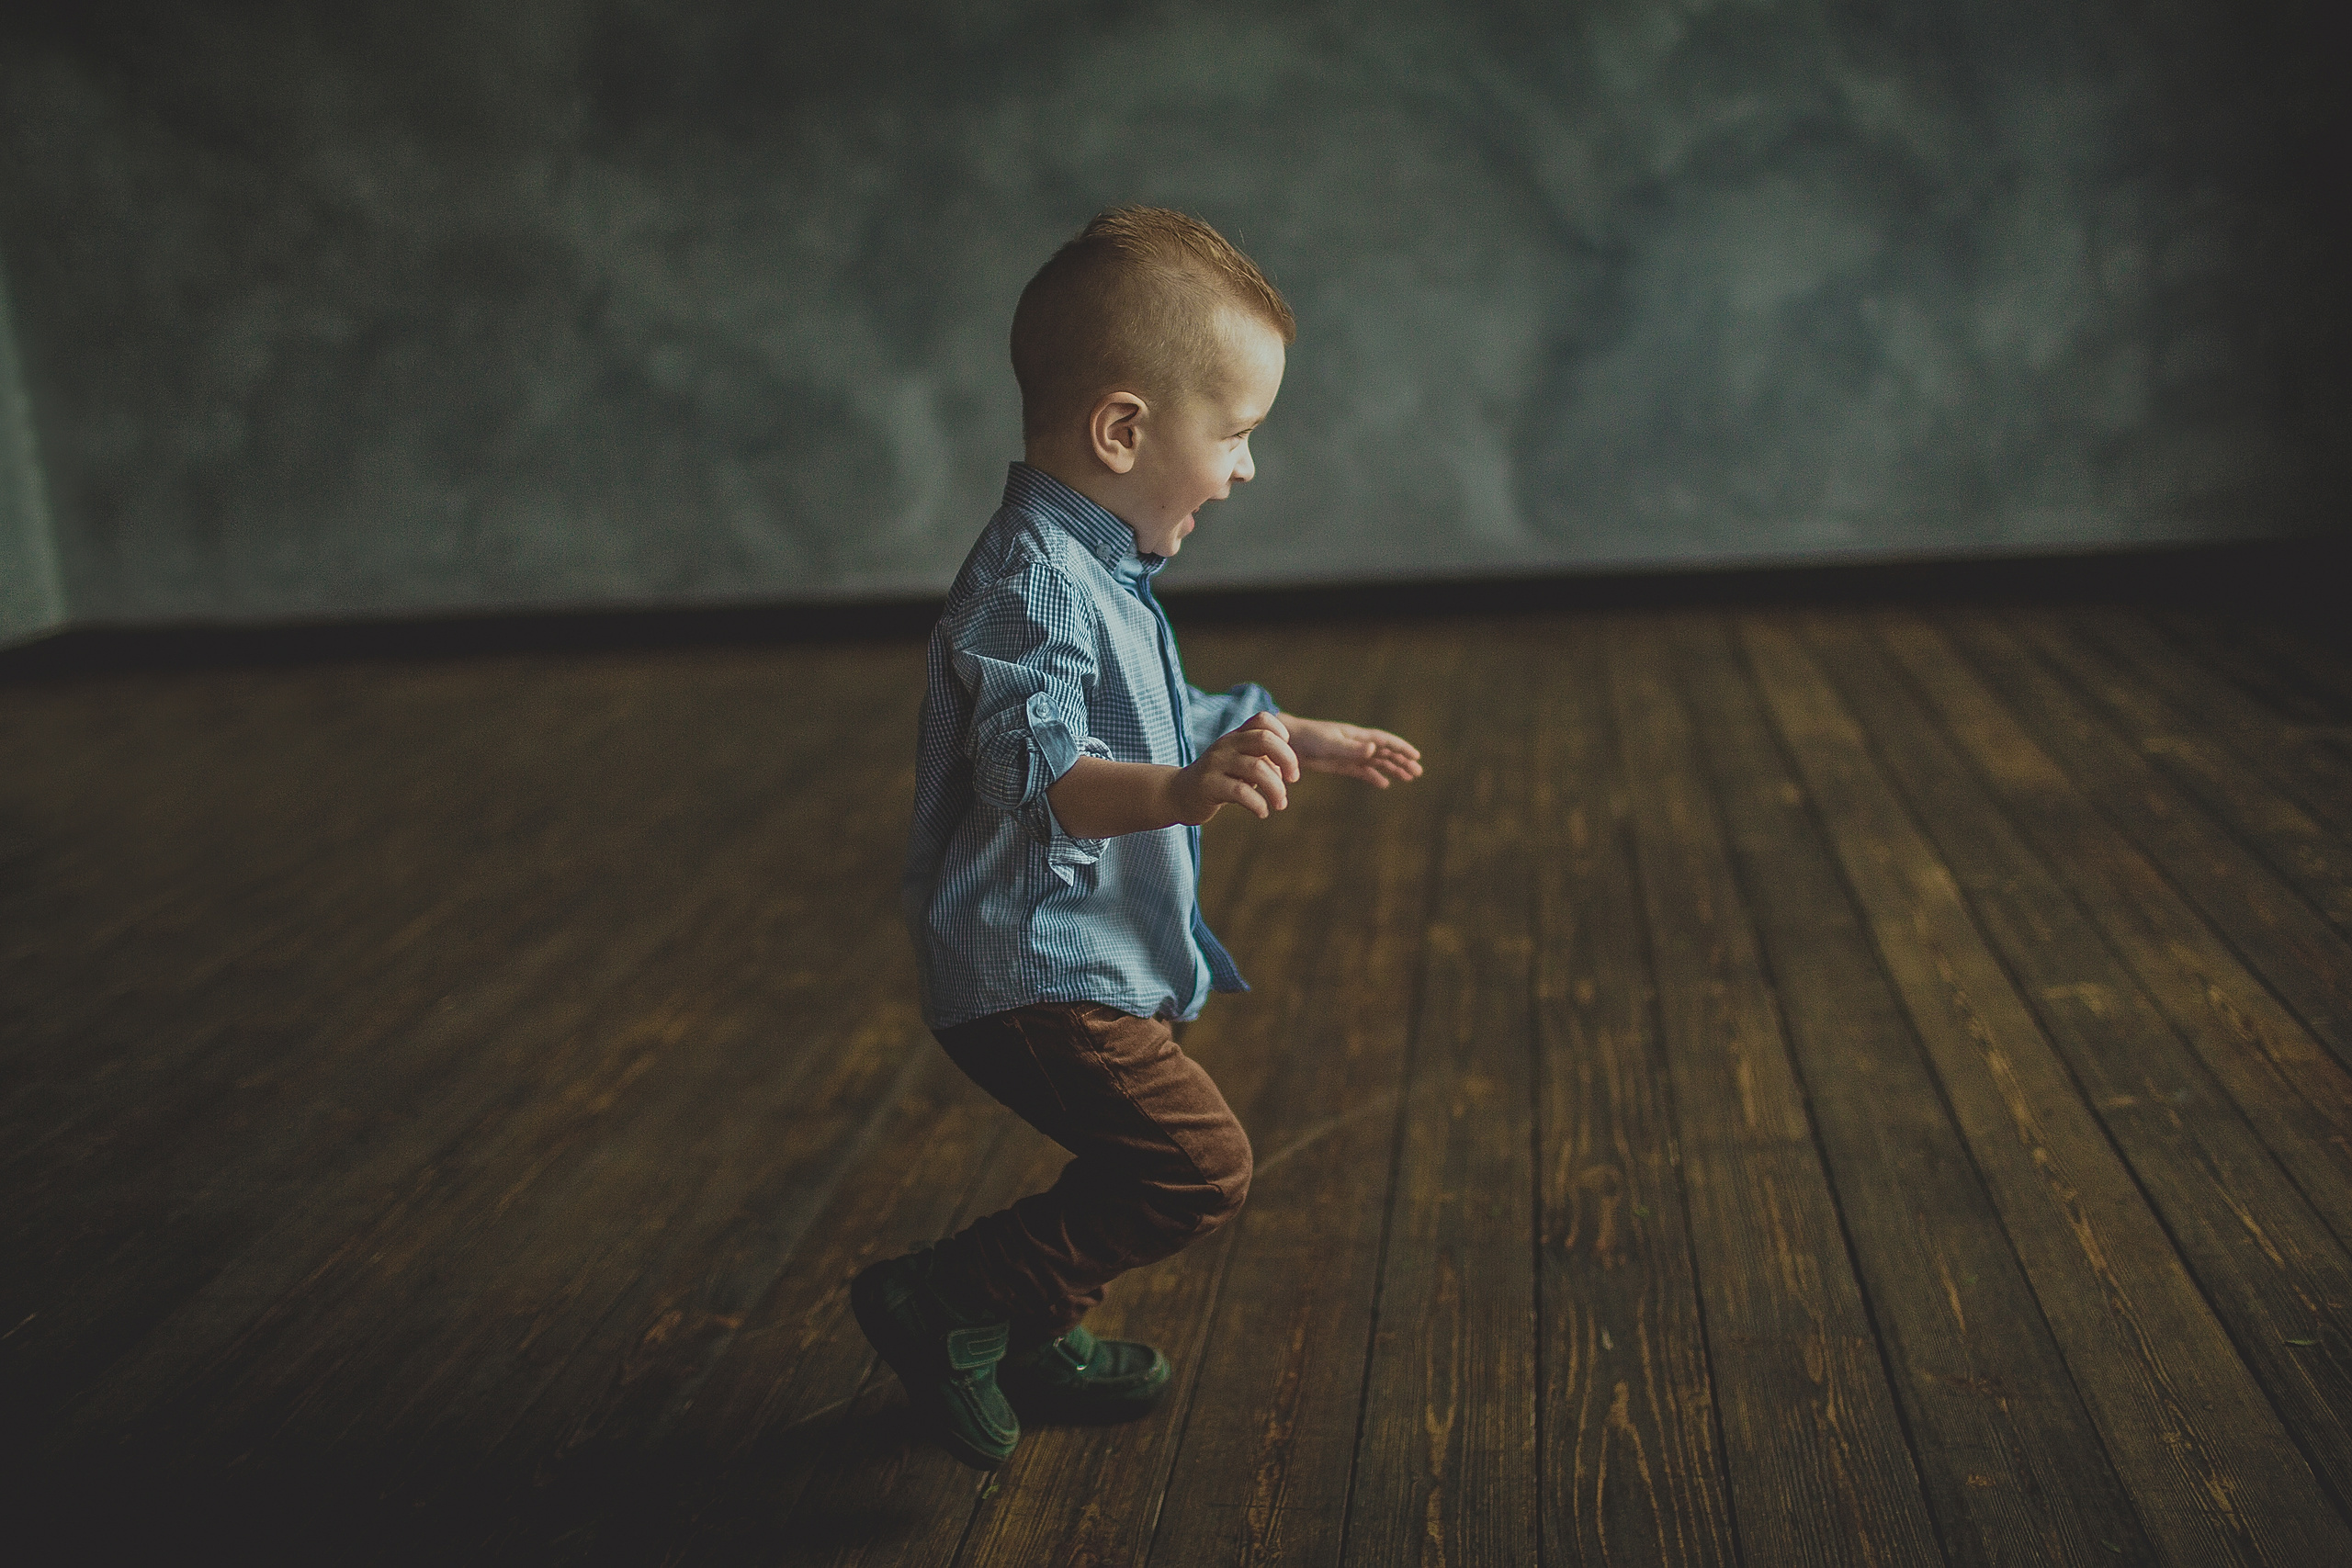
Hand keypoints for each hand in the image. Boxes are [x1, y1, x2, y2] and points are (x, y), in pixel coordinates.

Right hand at [1168, 712, 1299, 822]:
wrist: (1178, 795)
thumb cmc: (1218, 780)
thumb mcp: (1240, 766)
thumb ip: (1263, 762)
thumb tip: (1285, 769)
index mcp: (1235, 736)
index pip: (1262, 720)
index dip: (1281, 734)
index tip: (1285, 758)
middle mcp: (1226, 745)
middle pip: (1264, 739)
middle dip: (1288, 759)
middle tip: (1293, 779)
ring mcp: (1216, 763)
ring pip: (1257, 768)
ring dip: (1276, 789)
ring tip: (1280, 804)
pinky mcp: (1208, 785)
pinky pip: (1241, 792)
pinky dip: (1258, 804)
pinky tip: (1262, 812)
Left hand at [1279, 713, 1423, 787]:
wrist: (1287, 743)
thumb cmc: (1308, 739)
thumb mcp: (1330, 744)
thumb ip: (1352, 748)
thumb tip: (1375, 749)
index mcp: (1357, 736)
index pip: (1385, 741)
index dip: (1401, 748)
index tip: (1416, 756)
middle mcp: (1356, 744)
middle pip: (1385, 752)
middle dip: (1401, 761)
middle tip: (1418, 772)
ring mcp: (1348, 754)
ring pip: (1376, 762)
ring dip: (1392, 768)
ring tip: (1408, 778)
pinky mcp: (1339, 764)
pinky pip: (1361, 770)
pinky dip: (1373, 776)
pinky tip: (1384, 784)